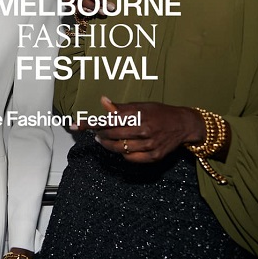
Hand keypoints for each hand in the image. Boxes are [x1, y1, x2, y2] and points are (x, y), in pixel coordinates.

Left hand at [79, 96, 204, 162]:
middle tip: (97, 132)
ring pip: (118, 148)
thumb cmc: (159, 112)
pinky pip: (130, 158)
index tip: (74, 125)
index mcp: (139, 114)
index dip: (89, 123)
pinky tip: (121, 147)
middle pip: (111, 135)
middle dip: (99, 134)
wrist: (183, 124)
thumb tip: (102, 101)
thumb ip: (120, 107)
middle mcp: (144, 130)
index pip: (107, 119)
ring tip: (104, 139)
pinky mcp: (154, 156)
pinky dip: (122, 153)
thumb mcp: (140, 105)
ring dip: (108, 144)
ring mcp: (149, 145)